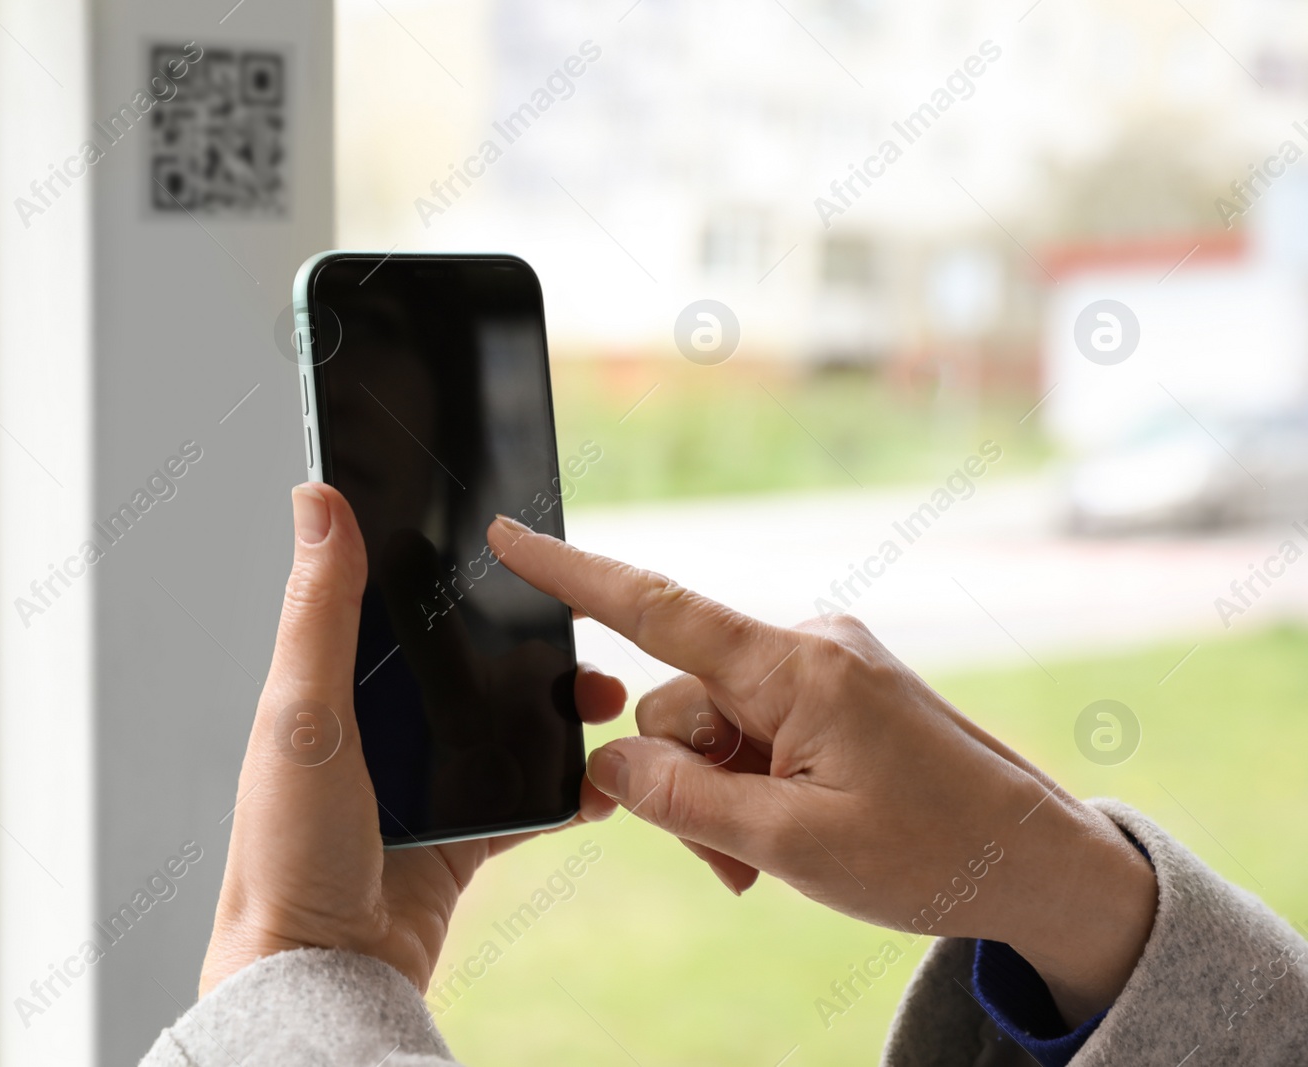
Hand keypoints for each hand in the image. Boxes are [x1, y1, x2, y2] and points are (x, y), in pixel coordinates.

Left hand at [198, 485, 626, 996]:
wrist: (323, 973)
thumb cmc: (288, 848)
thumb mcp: (302, 712)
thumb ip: (319, 609)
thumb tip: (316, 497)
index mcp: (333, 684)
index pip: (398, 603)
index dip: (452, 572)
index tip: (511, 546)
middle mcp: (382, 727)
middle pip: (471, 665)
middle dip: (533, 647)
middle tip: (580, 637)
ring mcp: (426, 782)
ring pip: (508, 727)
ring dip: (560, 714)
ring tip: (604, 704)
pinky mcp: (462, 836)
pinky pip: (528, 801)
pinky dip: (568, 790)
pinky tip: (600, 780)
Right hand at [486, 515, 1155, 1026]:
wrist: (1034, 863)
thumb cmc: (932, 854)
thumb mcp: (793, 844)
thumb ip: (684, 801)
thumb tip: (607, 766)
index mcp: (797, 668)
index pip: (658, 608)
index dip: (572, 574)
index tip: (508, 536)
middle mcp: (805, 646)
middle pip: (676, 701)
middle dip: (682, 782)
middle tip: (734, 856)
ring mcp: (821, 667)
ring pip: (709, 726)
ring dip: (718, 796)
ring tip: (769, 856)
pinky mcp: (832, 692)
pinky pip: (750, 728)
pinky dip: (746, 782)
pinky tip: (782, 832)